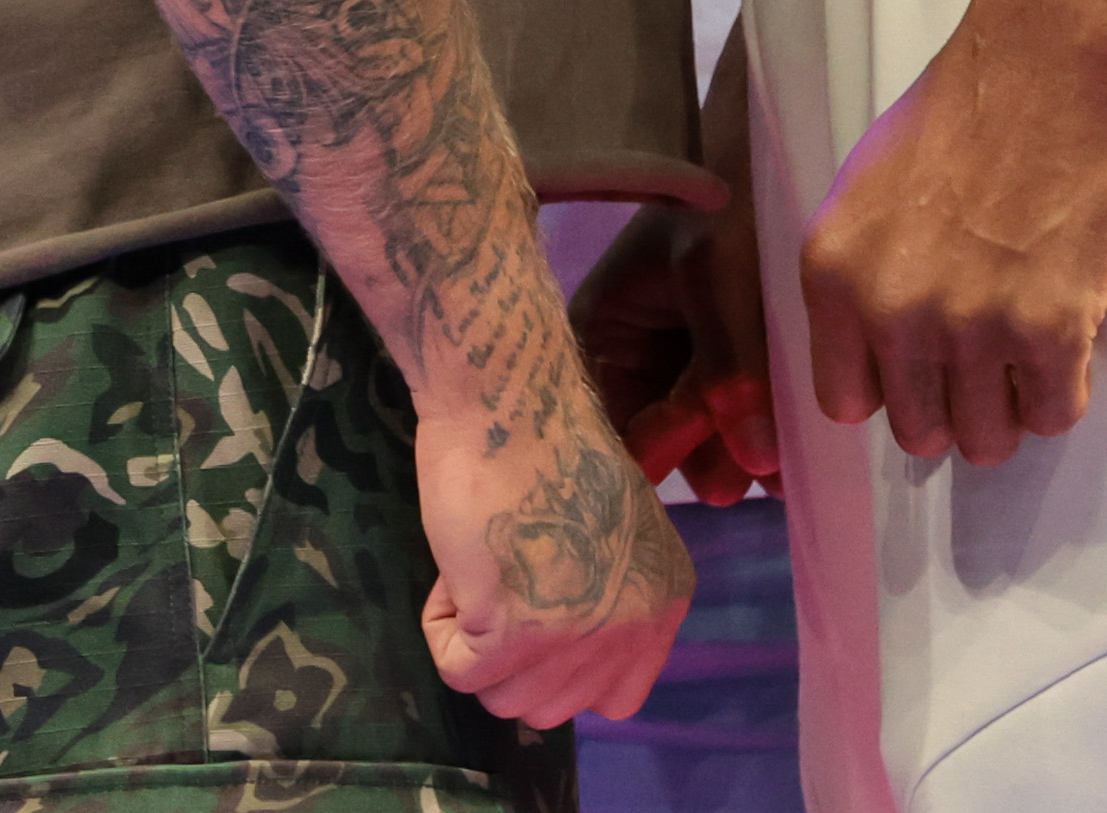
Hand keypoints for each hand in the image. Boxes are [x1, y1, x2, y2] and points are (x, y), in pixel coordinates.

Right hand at [412, 374, 693, 728]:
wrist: (510, 398)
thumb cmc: (545, 444)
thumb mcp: (612, 530)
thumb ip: (607, 597)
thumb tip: (561, 655)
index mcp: (665, 601)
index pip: (615, 698)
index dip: (560, 661)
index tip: (536, 605)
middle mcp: (635, 628)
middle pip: (550, 708)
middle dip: (509, 655)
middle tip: (501, 574)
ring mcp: (579, 634)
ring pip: (502, 699)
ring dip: (474, 641)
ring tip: (482, 565)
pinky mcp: (516, 630)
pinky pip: (456, 671)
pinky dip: (441, 627)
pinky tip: (460, 567)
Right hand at [572, 202, 779, 503]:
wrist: (766, 154)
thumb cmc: (721, 199)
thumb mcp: (715, 272)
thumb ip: (727, 366)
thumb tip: (753, 462)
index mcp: (601, 336)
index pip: (610, 422)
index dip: (654, 447)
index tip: (706, 443)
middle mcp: (636, 364)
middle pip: (661, 441)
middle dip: (708, 459)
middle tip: (757, 472)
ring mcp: (684, 370)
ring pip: (707, 438)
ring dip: (743, 456)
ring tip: (787, 470)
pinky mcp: (729, 373)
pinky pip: (741, 420)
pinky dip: (765, 436)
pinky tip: (798, 451)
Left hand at [798, 0, 1106, 469]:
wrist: (1049, 61)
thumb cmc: (958, 112)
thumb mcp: (863, 191)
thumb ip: (859, 278)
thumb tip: (874, 354)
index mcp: (833, 273)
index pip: (844, 403)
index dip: (888, 388)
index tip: (916, 366)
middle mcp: (892, 310)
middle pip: (918, 431)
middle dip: (952, 403)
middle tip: (982, 354)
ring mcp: (972, 325)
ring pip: (986, 438)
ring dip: (1008, 405)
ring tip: (1024, 350)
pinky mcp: (1051, 329)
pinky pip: (1052, 415)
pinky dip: (1061, 391)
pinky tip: (1064, 343)